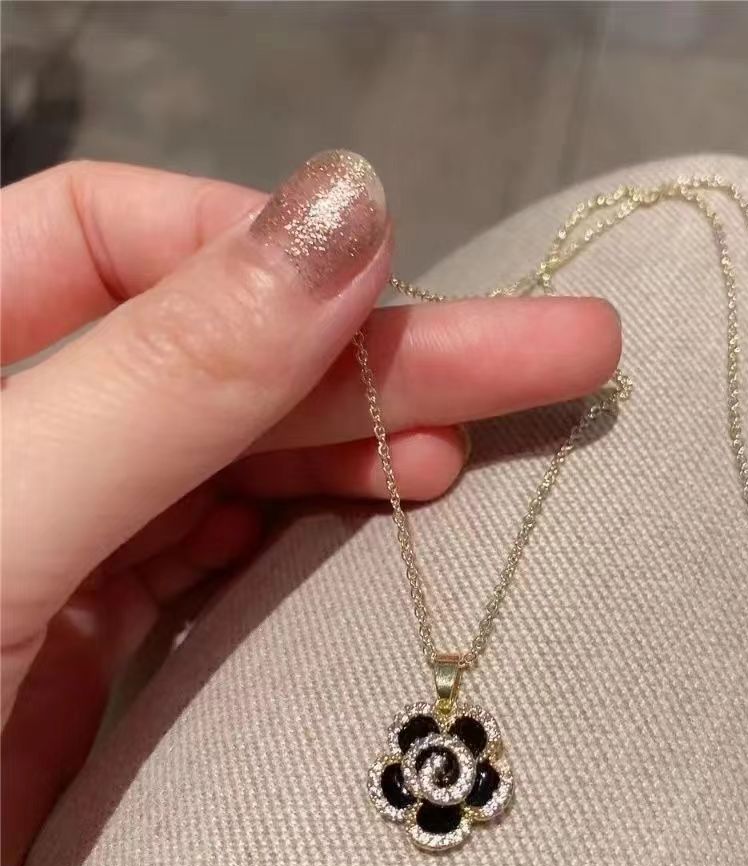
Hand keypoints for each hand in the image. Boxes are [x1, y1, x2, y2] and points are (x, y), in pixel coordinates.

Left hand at [0, 151, 620, 865]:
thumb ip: (164, 373)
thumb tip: (344, 211)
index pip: (110, 234)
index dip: (253, 250)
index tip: (384, 289)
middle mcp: (17, 434)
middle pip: (216, 349)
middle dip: (382, 347)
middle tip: (559, 350)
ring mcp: (65, 537)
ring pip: (238, 448)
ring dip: (363, 437)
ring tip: (479, 443)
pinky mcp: (107, 636)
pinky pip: (231, 545)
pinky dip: (317, 524)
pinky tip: (398, 509)